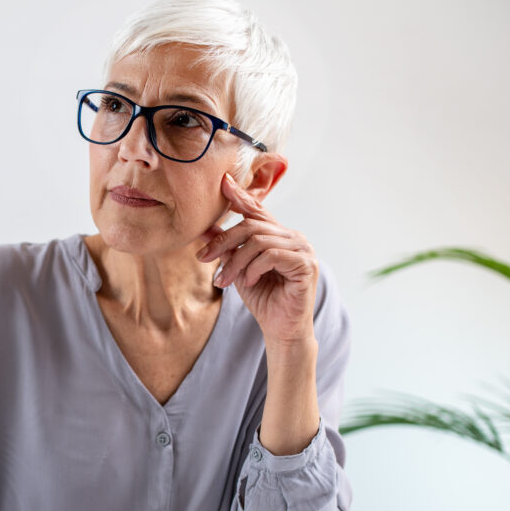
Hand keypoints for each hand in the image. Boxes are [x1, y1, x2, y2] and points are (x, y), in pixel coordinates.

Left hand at [196, 173, 318, 346]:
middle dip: (223, 241)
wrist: (281, 328)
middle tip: (204, 258)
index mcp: (279, 235)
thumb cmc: (263, 299)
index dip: (240, 196)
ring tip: (225, 281)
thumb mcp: (237, 270)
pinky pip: (271, 255)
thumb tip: (203, 229)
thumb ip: (226, 249)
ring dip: (235, 261)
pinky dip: (253, 268)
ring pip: (258, 241)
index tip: (222, 182)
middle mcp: (293, 237)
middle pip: (251, 225)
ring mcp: (302, 248)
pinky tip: (248, 281)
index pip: (257, 211)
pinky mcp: (306, 264)